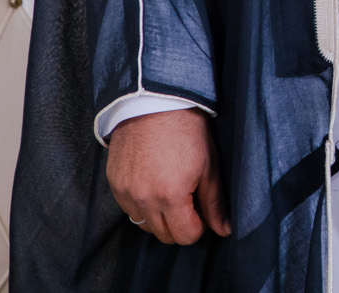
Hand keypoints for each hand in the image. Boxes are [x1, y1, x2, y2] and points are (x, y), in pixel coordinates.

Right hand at [107, 110, 231, 245]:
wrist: (154, 102)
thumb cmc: (187, 130)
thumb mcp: (208, 165)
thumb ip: (214, 202)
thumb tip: (225, 230)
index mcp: (171, 196)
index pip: (185, 236)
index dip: (198, 227)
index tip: (201, 212)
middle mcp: (144, 199)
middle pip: (164, 235)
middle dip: (180, 224)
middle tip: (188, 202)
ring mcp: (125, 192)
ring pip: (144, 224)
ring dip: (159, 216)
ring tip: (170, 191)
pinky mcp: (114, 183)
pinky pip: (129, 208)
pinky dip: (142, 204)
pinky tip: (153, 184)